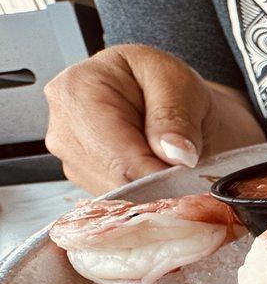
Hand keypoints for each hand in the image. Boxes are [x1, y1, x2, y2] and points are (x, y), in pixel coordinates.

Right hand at [44, 44, 264, 193]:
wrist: (170, 100)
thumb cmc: (168, 85)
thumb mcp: (180, 83)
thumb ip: (175, 116)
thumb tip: (176, 155)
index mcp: (78, 89)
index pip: (115, 154)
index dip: (156, 174)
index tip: (186, 177)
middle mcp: (64, 125)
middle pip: (113, 179)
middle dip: (155, 182)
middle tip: (186, 170)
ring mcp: (71, 156)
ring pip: (116, 196)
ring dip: (151, 189)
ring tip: (170, 163)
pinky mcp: (84, 177)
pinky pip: (116, 200)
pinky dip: (143, 194)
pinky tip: (156, 172)